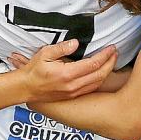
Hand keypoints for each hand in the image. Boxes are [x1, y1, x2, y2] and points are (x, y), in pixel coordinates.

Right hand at [11, 50, 129, 92]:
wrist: (25, 88)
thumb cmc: (33, 71)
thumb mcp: (45, 54)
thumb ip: (62, 47)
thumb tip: (76, 43)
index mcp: (67, 74)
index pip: (93, 64)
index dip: (105, 55)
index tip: (111, 48)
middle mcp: (73, 86)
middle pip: (99, 75)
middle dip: (110, 63)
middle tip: (115, 53)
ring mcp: (73, 93)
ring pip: (96, 83)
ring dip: (106, 72)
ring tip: (111, 61)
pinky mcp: (71, 96)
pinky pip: (90, 88)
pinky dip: (99, 80)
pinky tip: (100, 73)